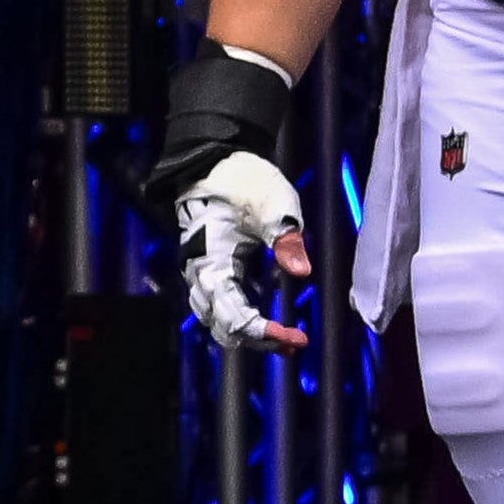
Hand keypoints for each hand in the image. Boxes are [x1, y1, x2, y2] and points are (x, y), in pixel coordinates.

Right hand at [178, 151, 311, 352]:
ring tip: (285, 340)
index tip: (297, 337)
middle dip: (257, 339)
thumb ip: (286, 240)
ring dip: (248, 332)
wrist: (215, 160)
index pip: (233, 314)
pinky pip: (219, 303)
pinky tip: (268, 319)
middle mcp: (200, 271)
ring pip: (216, 318)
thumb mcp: (273, 205)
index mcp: (211, 260)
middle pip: (222, 324)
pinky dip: (241, 318)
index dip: (263, 332)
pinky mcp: (211, 266)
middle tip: (296, 344)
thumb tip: (302, 273)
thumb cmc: (242, 180)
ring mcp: (203, 269)